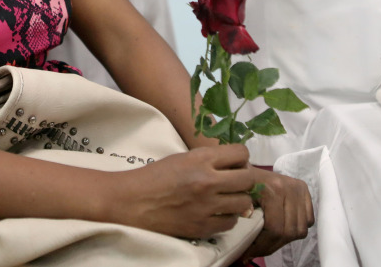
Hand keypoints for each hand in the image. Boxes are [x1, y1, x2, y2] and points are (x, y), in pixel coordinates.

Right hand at [111, 145, 255, 238]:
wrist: (132, 201)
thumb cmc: (155, 176)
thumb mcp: (183, 158)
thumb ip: (209, 160)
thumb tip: (236, 164)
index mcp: (200, 159)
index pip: (241, 153)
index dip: (241, 157)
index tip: (236, 163)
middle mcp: (207, 181)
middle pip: (248, 178)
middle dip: (245, 179)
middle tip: (235, 182)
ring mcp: (206, 206)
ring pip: (244, 203)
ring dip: (238, 200)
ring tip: (227, 199)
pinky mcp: (202, 227)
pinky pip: (230, 223)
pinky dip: (227, 218)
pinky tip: (216, 213)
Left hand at [241, 171, 313, 257]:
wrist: (242, 164)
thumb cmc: (237, 182)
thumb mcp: (235, 198)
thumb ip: (241, 218)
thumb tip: (243, 249)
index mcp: (273, 189)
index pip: (276, 229)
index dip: (262, 245)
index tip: (248, 253)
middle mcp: (290, 187)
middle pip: (289, 232)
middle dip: (271, 246)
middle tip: (256, 250)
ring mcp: (299, 189)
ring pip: (300, 230)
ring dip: (284, 240)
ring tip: (268, 240)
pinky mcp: (304, 190)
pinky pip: (308, 220)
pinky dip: (296, 228)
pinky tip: (280, 227)